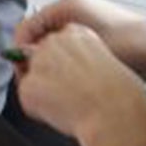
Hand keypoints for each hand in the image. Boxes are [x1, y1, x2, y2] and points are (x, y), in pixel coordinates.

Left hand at [15, 24, 145, 145]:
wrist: (114, 113)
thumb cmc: (119, 93)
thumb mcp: (105, 60)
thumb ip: (81, 58)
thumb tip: (65, 69)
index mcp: (76, 32)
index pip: (55, 44)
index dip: (62, 65)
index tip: (71, 78)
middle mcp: (54, 42)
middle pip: (38, 59)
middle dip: (49, 77)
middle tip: (69, 94)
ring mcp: (39, 63)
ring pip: (31, 79)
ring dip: (43, 92)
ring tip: (68, 104)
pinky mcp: (29, 86)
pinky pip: (26, 99)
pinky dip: (38, 110)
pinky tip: (60, 112)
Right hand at [17, 0, 145, 80]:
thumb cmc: (129, 46)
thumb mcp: (79, 43)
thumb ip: (47, 47)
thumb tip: (26, 56)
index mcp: (68, 3)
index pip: (27, 27)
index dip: (20, 51)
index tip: (22, 72)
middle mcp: (75, 8)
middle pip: (39, 35)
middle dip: (36, 57)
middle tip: (37, 79)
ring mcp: (85, 21)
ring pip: (53, 45)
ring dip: (51, 61)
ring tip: (55, 79)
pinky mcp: (95, 36)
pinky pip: (68, 49)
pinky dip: (66, 62)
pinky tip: (72, 77)